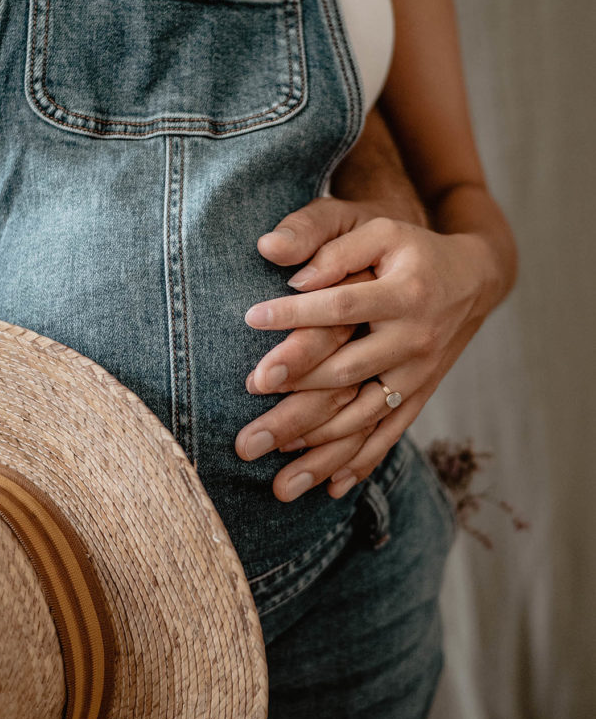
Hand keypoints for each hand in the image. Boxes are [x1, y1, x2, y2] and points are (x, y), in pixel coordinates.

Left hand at [235, 197, 497, 502]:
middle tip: (245, 437)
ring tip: (275, 481)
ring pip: (364, 419)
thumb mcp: (378, 230)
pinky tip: (328, 488)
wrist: (472, 280)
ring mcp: (418, 374)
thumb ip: (331, 242)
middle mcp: (414, 339)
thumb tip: (279, 260)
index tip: (249, 318)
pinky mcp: (420, 395)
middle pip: (345, 376)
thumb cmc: (410, 249)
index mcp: (404, 292)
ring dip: (320, 451)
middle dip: (292, 407)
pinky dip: (360, 462)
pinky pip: (389, 434)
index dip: (295, 315)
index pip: (340, 307)